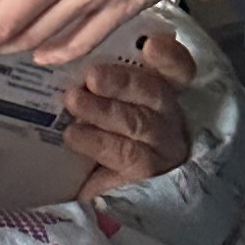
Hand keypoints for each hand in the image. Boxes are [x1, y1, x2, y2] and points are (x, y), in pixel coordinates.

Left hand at [59, 27, 198, 197]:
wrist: (101, 199)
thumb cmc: (98, 139)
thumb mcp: (100, 106)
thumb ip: (98, 85)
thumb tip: (66, 59)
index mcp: (162, 93)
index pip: (178, 69)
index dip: (168, 56)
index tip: (151, 45)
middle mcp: (170, 119)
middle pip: (155, 93)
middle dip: (123, 82)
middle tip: (91, 77)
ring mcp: (163, 150)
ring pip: (139, 123)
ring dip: (104, 110)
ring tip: (73, 101)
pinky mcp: (149, 178)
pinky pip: (126, 155)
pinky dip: (97, 142)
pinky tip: (74, 135)